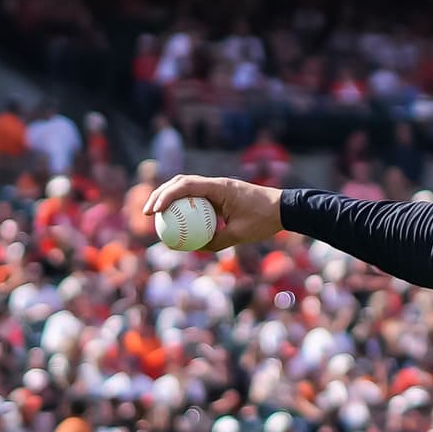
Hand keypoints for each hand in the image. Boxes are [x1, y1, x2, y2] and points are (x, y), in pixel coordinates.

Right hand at [132, 172, 284, 250]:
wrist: (285, 208)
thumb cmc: (264, 220)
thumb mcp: (239, 235)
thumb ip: (216, 241)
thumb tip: (194, 249)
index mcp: (219, 187)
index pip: (186, 186)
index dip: (166, 196)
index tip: (154, 211)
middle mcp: (216, 183)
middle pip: (180, 182)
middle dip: (160, 194)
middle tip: (147, 212)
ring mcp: (218, 187)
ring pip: (187, 188)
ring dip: (169, 198)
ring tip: (155, 216)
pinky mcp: (221, 194)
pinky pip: (198, 198)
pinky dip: (185, 206)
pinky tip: (178, 222)